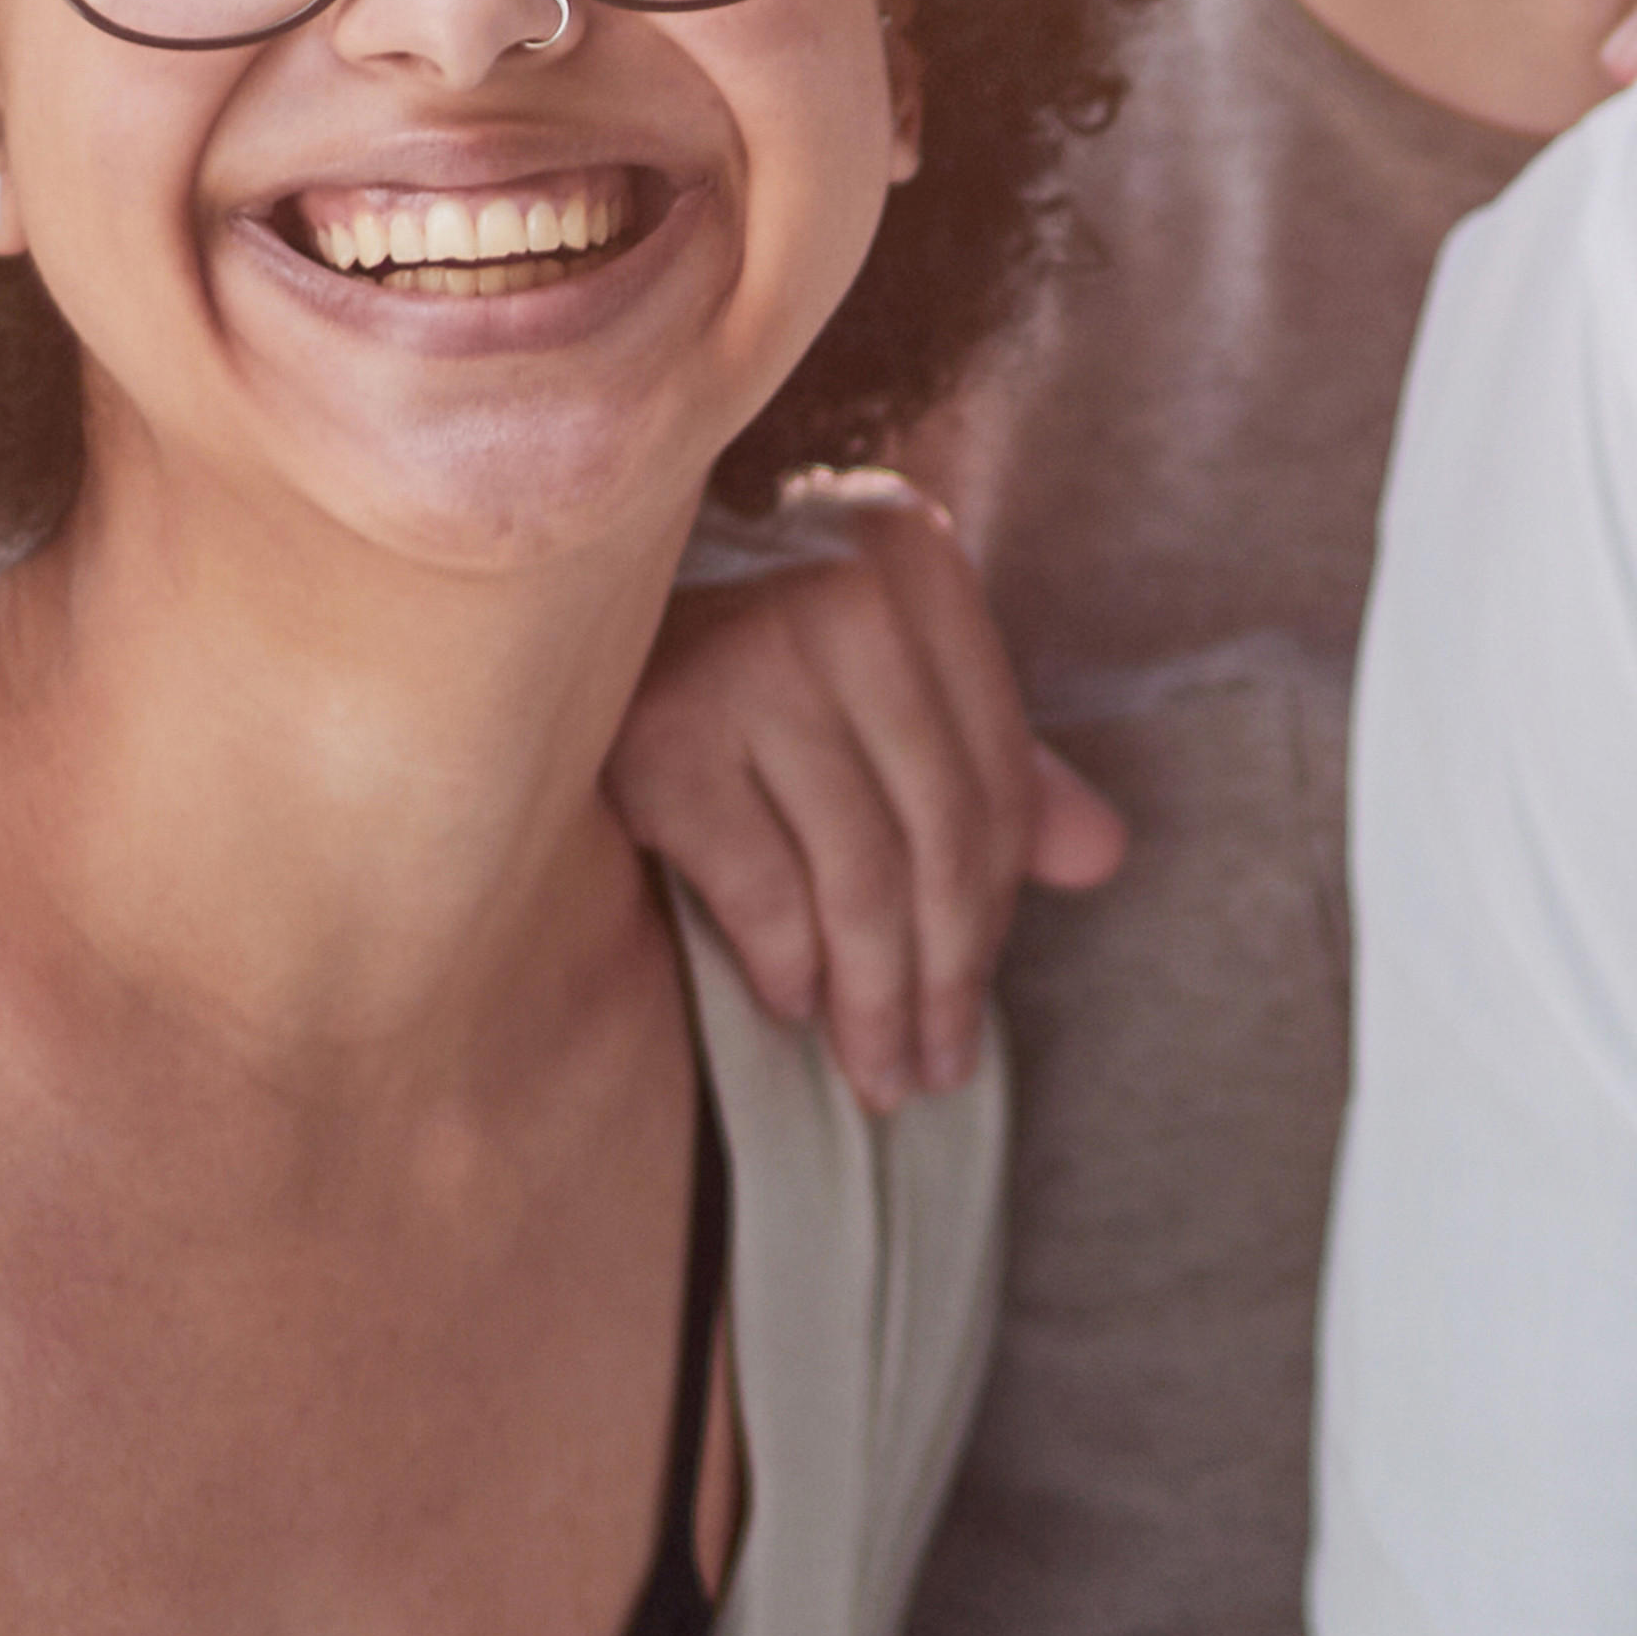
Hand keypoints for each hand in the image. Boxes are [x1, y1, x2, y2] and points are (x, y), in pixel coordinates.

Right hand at [609, 472, 1119, 1109]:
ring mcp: (752, 650)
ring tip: (874, 1070)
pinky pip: (760, 884)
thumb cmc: (717, 631)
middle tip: (929, 1074)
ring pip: (860, 875)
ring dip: (873, 1000)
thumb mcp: (865, 662)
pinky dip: (784, 960)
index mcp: (915, 561)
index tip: (969, 1009)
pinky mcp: (661, 722)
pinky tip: (789, 1003)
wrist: (533, 587)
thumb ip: (977, 748)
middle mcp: (848, 593)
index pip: (997, 777)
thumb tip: (1103, 855)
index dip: (992, 915)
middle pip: (941, 835)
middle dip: (944, 979)